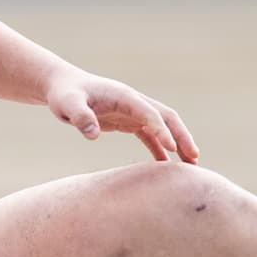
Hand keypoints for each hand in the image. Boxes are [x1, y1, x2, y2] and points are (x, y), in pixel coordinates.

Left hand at [45, 69, 199, 164]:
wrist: (62, 88)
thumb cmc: (64, 94)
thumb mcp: (67, 104)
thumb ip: (80, 117)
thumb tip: (92, 134)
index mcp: (123, 96)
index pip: (149, 112)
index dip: (161, 129)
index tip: (172, 148)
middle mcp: (133, 102)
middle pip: (166, 118)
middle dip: (182, 137)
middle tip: (194, 158)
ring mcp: (133, 112)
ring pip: (163, 127)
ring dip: (177, 144)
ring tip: (191, 166)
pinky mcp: (128, 121)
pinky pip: (149, 136)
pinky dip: (160, 150)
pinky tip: (165, 168)